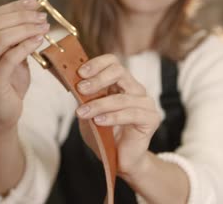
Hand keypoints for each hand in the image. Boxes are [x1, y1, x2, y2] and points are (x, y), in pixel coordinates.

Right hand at [0, 0, 49, 132]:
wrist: (4, 114)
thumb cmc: (10, 83)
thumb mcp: (13, 55)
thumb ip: (16, 37)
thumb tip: (34, 14)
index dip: (15, 6)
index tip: (36, 2)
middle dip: (22, 16)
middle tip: (42, 16)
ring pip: (1, 38)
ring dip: (26, 29)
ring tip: (44, 27)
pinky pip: (10, 57)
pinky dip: (26, 45)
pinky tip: (39, 40)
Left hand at [74, 54, 161, 177]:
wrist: (120, 160)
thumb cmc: (105, 135)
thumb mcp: (89, 112)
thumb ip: (84, 97)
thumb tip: (71, 82)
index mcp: (122, 83)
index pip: (112, 62)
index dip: (96, 64)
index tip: (80, 73)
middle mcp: (136, 89)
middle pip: (119, 72)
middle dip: (97, 80)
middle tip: (81, 89)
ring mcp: (146, 103)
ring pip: (121, 98)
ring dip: (99, 104)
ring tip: (83, 113)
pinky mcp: (151, 118)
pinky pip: (131, 114)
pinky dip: (112, 117)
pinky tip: (99, 121)